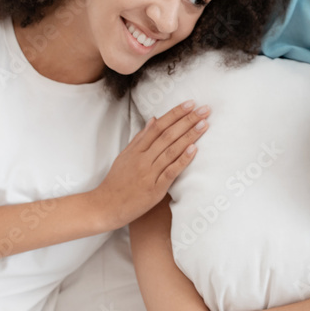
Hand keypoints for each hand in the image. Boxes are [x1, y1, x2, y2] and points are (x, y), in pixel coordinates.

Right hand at [91, 101, 209, 229]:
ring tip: (204, 124)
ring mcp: (149, 174)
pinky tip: (194, 149)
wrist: (105, 206)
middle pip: (168, 135)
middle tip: (204, 109)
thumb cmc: (116, 182)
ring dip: (189, 136)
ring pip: (171, 151)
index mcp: (136, 150)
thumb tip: (154, 119)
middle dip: (187, 121)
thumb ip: (140, 138)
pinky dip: (183, 160)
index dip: (175, 114)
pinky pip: (171, 172)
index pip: (159, 126)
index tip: (190, 103)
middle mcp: (143, 159)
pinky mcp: (154, 189)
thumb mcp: (125, 156)